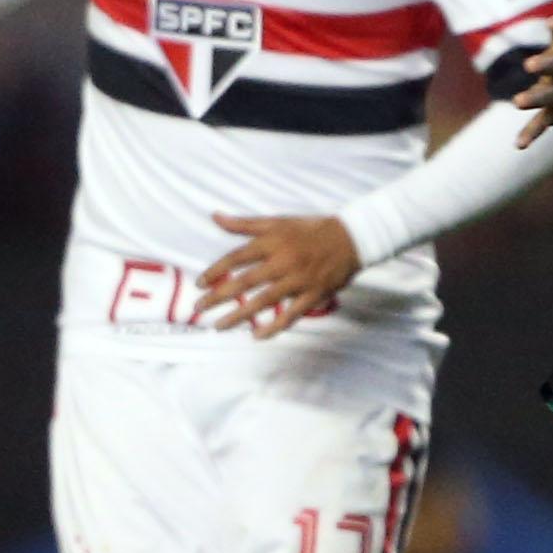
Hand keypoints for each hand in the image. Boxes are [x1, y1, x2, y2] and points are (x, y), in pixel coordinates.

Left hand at [193, 214, 359, 336]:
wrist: (353, 238)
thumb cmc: (312, 229)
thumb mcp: (278, 221)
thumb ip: (244, 224)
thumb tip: (214, 216)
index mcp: (273, 242)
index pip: (236, 259)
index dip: (216, 272)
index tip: (199, 284)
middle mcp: (283, 262)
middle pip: (245, 283)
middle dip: (219, 297)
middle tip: (198, 309)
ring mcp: (299, 280)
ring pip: (264, 301)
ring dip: (240, 315)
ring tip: (219, 326)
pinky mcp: (314, 294)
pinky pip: (292, 314)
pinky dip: (274, 326)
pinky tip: (256, 336)